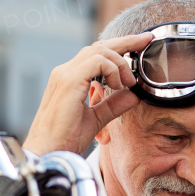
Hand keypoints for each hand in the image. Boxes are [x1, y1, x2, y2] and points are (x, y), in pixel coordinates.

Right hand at [22, 33, 152, 155]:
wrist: (47, 153)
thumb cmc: (65, 140)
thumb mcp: (95, 120)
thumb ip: (113, 106)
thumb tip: (134, 96)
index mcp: (69, 79)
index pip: (96, 54)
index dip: (120, 46)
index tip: (141, 44)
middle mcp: (65, 72)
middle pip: (98, 46)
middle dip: (126, 42)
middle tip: (146, 42)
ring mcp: (65, 75)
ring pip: (99, 51)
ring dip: (120, 63)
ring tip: (128, 83)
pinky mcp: (69, 81)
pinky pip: (97, 62)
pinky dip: (112, 70)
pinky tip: (118, 86)